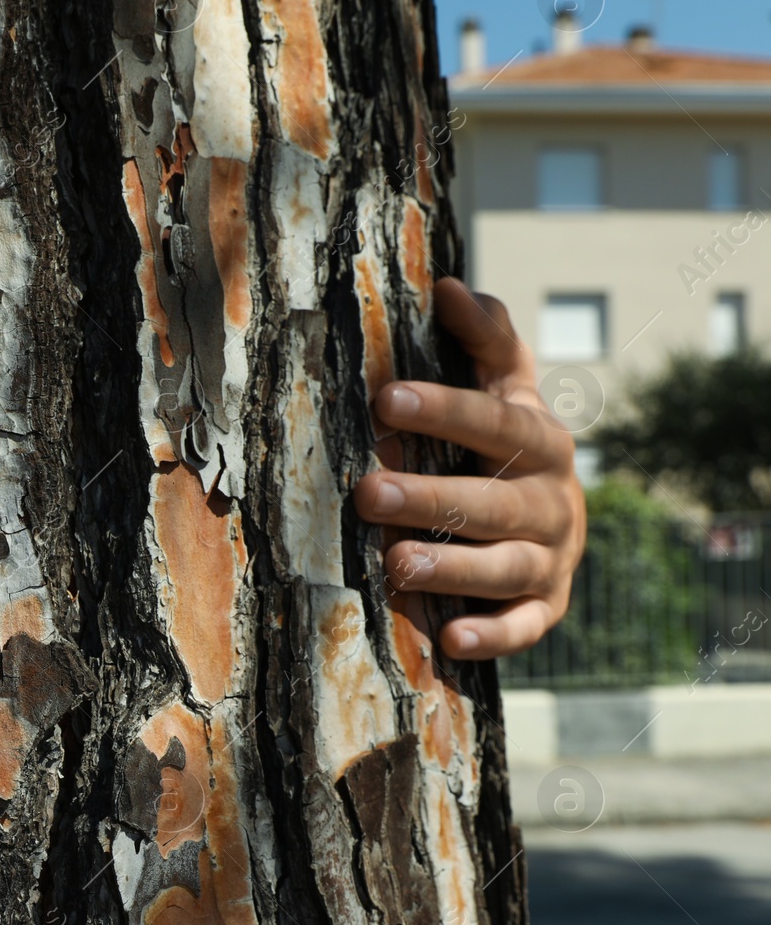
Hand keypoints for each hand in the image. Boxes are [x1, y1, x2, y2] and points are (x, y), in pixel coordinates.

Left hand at [353, 278, 586, 659]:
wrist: (556, 523)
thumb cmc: (507, 446)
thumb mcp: (507, 388)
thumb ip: (485, 340)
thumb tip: (447, 285)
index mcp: (540, 441)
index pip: (493, 422)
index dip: (444, 408)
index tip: (384, 397)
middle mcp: (552, 501)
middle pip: (492, 501)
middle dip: (430, 497)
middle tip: (367, 491)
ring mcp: (551, 559)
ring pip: (504, 567)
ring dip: (452, 568)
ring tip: (396, 565)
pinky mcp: (544, 609)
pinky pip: (523, 627)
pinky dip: (492, 636)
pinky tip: (450, 639)